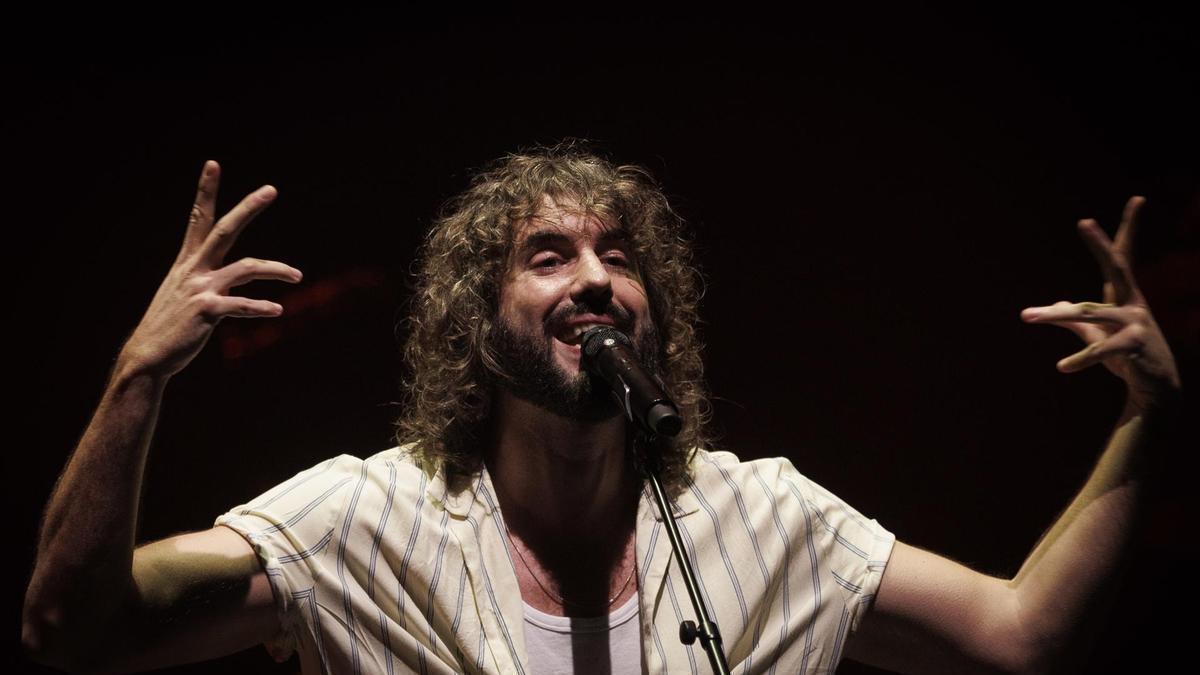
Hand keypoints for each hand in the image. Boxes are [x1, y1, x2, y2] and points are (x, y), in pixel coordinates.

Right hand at [118, 161, 302, 378]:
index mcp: (188, 262)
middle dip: (248, 208)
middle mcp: (193, 270)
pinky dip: (261, 307)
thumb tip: (232, 279)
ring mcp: (200, 289)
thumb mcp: (185, 295)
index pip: (199, 219)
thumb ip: (209, 281)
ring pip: (246, 268)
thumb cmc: (171, 326)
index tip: (212, 164)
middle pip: (225, 230)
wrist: (148, 356)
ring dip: (276, 268)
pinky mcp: (206, 312)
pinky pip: (241, 306)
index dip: (206, 191)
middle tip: (270, 189)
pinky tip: (277, 310)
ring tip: (298, 276)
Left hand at [1020, 196, 1180, 412]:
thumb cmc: (1127, 357)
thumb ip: (1076, 320)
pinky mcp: (1135, 346)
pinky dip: (1080, 359)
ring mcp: (1136, 324)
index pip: (1122, 257)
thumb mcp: (1098, 336)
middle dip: (1100, 245)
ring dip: (1055, 315)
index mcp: (1124, 297)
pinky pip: (1100, 350)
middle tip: (1085, 221)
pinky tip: (1062, 367)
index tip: (1138, 199)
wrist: (1156, 387)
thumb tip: (1055, 304)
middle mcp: (1132, 304)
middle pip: (1116, 267)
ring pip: (1089, 312)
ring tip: (1026, 317)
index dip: (1125, 229)